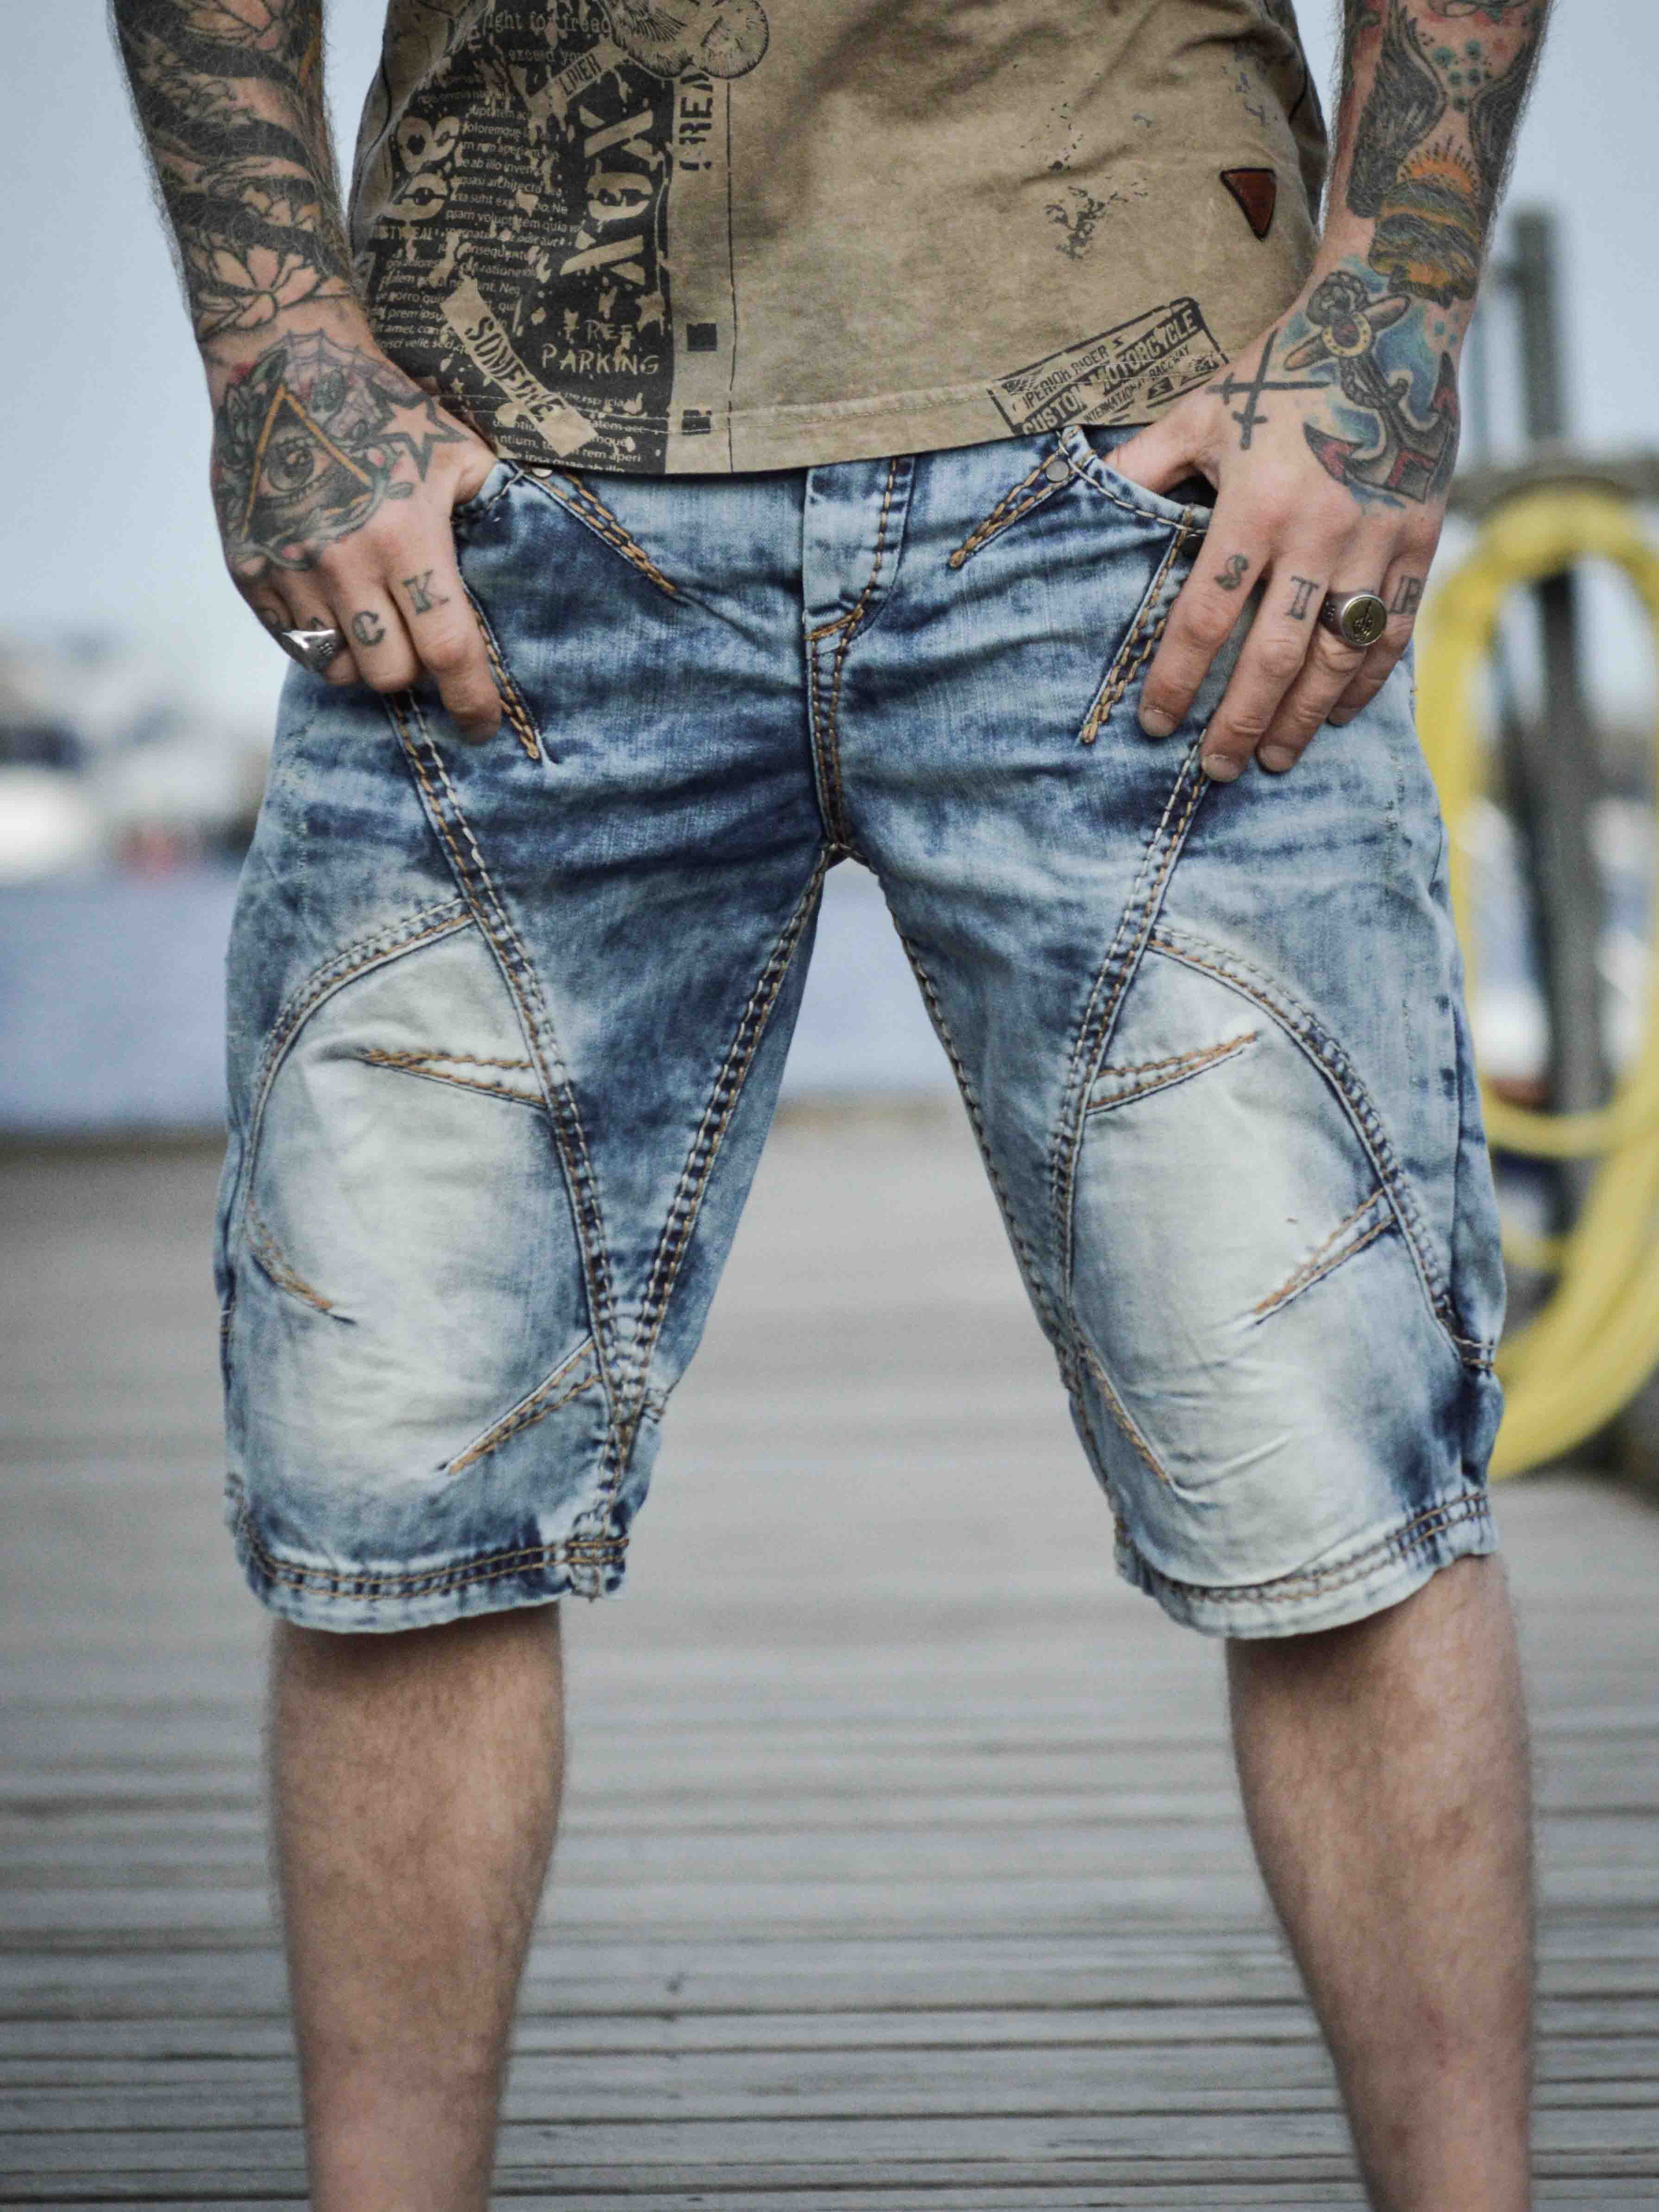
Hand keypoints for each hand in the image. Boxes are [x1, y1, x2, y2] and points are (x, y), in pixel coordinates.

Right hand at [208, 321, 502, 741]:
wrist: (282, 362)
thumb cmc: (383, 407)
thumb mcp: (458, 452)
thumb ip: (497, 510)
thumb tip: (535, 562)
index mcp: (407, 538)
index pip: (449, 650)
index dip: (472, 700)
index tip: (484, 728)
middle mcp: (346, 564)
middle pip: (391, 675)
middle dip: (415, 673)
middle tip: (420, 644)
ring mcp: (290, 570)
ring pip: (338, 668)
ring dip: (365, 660)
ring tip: (375, 622)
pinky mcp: (248, 570)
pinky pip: (293, 643)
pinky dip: (319, 641)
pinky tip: (334, 606)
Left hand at [1109, 263, 1456, 780]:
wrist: (1390, 321)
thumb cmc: (1281, 370)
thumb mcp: (1200, 410)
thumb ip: (1141, 465)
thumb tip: (1075, 494)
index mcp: (1255, 505)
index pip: (1205, 615)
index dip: (1178, 678)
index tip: (1157, 725)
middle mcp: (1319, 532)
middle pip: (1273, 656)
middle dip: (1241, 723)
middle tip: (1215, 769)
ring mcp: (1376, 541)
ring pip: (1337, 656)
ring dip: (1303, 718)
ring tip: (1275, 760)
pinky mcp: (1420, 539)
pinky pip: (1393, 630)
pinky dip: (1366, 680)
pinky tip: (1338, 714)